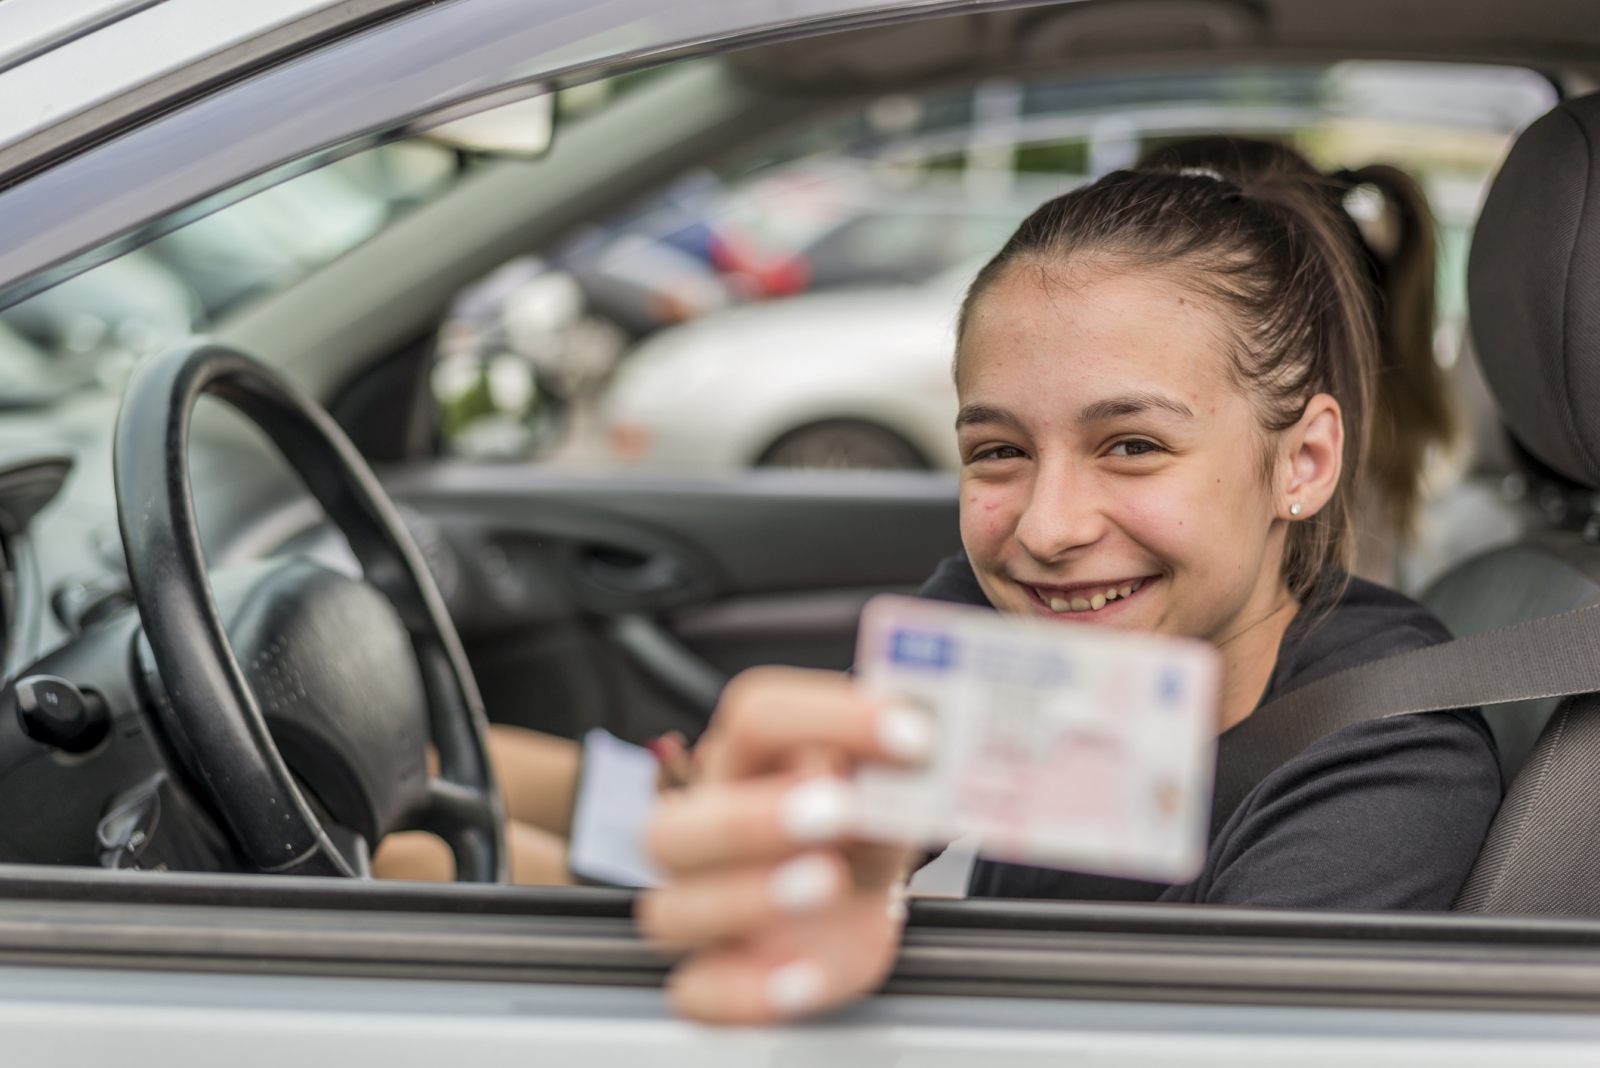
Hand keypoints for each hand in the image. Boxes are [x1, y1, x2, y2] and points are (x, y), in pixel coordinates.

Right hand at [636, 666, 933, 1023]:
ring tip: (828, 881)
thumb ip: (896, 766)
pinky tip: (809, 974)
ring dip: (748, 898)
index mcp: (744, 763)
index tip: (910, 735)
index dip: (830, 719)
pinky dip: (750, 992)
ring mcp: (703, 910)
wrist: (858, 894)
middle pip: (674, 826)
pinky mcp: (722, 977)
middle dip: (749, 820)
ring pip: (673, 913)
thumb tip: (928, 735)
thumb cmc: (860, 824)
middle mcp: (703, 834)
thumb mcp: (884, 783)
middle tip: (834, 810)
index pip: (757, 718)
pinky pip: (700, 995)